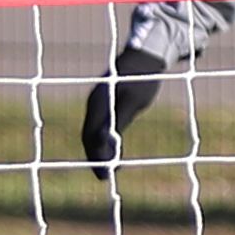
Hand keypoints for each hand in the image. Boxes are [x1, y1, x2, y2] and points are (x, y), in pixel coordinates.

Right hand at [79, 48, 166, 180]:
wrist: (146, 57)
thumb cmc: (143, 78)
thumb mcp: (135, 100)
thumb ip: (119, 119)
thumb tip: (106, 139)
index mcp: (99, 104)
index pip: (91, 136)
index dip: (96, 156)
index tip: (105, 174)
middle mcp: (95, 104)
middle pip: (89, 136)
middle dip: (95, 158)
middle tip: (104, 177)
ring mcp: (99, 103)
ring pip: (93, 132)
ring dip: (99, 152)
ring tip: (108, 171)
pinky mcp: (106, 103)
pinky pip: (101, 125)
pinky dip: (104, 140)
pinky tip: (113, 151)